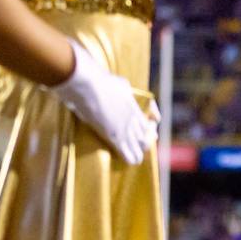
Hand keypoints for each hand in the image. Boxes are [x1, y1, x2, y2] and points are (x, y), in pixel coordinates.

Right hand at [49, 38, 158, 164]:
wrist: (86, 80)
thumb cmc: (93, 77)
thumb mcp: (112, 79)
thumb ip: (116, 85)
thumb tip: (115, 85)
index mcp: (132, 100)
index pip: (148, 115)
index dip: (151, 122)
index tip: (154, 126)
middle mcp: (132, 112)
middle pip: (145, 130)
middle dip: (145, 138)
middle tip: (145, 145)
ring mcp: (124, 124)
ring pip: (138, 142)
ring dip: (138, 150)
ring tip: (139, 157)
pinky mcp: (114, 134)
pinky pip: (126, 149)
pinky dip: (130, 156)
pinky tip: (133, 162)